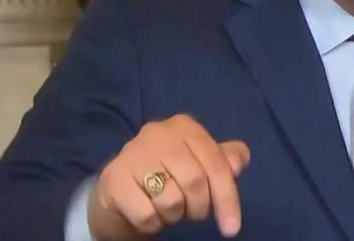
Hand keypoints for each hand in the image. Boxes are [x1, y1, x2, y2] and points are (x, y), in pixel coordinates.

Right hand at [87, 114, 250, 239]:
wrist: (119, 189)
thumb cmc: (168, 174)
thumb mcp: (200, 163)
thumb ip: (224, 160)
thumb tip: (239, 161)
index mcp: (184, 126)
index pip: (216, 163)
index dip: (228, 198)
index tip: (232, 228)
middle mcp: (158, 133)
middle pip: (195, 181)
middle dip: (200, 207)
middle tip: (193, 213)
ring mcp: (132, 154)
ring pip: (171, 200)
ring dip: (175, 216)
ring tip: (168, 209)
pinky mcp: (114, 179)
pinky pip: (147, 214)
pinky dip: (153, 224)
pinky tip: (149, 213)